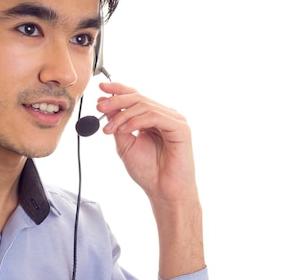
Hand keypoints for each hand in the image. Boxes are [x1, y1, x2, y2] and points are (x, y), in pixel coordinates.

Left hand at [96, 82, 197, 204]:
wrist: (163, 191)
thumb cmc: (148, 171)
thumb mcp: (125, 144)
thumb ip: (117, 124)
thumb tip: (105, 104)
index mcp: (152, 117)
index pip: (135, 96)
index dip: (117, 90)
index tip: (100, 88)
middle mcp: (164, 115)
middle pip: (138, 97)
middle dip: (116, 101)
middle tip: (100, 106)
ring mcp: (174, 120)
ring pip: (144, 105)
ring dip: (123, 115)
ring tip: (110, 128)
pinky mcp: (180, 128)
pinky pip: (155, 116)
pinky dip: (136, 121)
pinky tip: (125, 129)